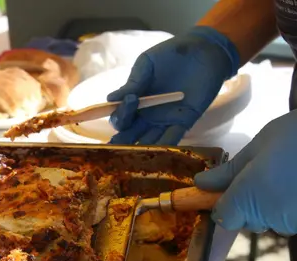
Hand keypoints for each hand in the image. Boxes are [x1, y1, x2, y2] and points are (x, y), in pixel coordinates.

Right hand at [106, 26, 239, 144]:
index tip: (131, 100)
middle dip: (121, 143)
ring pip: (148, 141)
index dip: (121, 113)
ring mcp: (164, 121)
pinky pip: (172, 139)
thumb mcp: (147, 64)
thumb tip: (110, 99)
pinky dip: (164, 147)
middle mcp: (146, 116)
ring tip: (134, 156)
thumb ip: (133, 82)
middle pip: (130, 135)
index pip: (121, 117)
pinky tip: (157, 152)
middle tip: (114, 148)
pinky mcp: (183, 122)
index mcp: (134, 102)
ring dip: (141, 150)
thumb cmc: (172, 54)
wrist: (204, 50)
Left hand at [194, 110, 296, 234]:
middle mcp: (268, 216)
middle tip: (263, 174)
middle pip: (247, 220)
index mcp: (247, 198)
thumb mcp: (258, 146)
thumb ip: (229, 171)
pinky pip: (291, 218)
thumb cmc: (296, 135)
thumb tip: (201, 183)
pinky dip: (291, 206)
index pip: (223, 217)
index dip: (223, 204)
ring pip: (271, 220)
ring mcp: (291, 222)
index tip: (229, 188)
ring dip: (272, 205)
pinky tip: (296, 184)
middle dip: (249, 203)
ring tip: (286, 176)